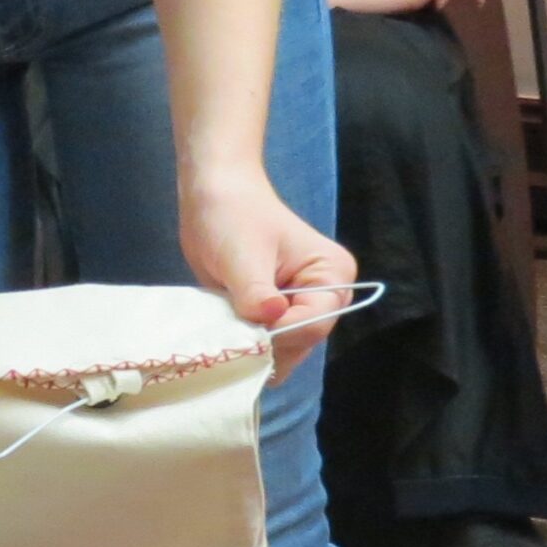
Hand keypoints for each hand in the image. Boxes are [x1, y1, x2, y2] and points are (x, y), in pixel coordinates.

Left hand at [179, 170, 358, 376]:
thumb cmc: (233, 215)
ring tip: (224, 335)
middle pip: (301, 342)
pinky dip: (246, 345)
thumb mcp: (242, 253)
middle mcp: (325, 297)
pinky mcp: (276, 315)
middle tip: (229, 340)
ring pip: (283, 349)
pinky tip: (225, 337)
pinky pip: (266, 344)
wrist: (214, 197)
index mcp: (333, 275)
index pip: (315, 323)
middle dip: (266, 346)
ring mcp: (300, 308)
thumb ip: (255, 291)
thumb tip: (268, 319)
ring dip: (253, 348)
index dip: (279, 334)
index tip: (244, 332)